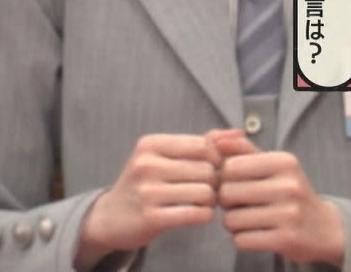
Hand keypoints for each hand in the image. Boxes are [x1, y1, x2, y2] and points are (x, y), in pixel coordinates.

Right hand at [75, 134, 221, 268]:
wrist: (112, 217)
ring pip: (205, 193)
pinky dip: (204, 215)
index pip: (203, 146)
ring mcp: (147, 191)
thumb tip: (238, 133)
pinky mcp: (152, 217)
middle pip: (206, 170)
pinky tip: (196, 213)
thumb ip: (200, 143)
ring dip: (211, 201)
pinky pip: (197, 214)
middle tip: (207, 190)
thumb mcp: (163, 157)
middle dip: (214, 182)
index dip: (215, 160)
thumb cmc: (146, 183)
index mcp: (149, 144)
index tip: (209, 170)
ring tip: (202, 202)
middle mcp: (145, 164)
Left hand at [211, 132, 345, 265]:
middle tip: (239, 206)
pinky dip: (242, 239)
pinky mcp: (287, 240)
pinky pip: (241, 240)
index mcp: (284, 162)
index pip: (229, 167)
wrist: (326, 229)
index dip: (224, 179)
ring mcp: (289, 214)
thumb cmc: (288, 192)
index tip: (236, 185)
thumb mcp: (272, 165)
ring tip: (248, 220)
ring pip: (231, 219)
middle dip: (226, 203)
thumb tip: (214, 140)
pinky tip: (256, 235)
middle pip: (226, 194)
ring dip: (233, 223)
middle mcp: (289, 186)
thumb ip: (242, 149)